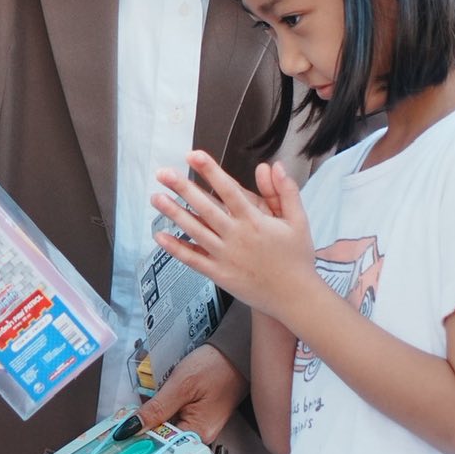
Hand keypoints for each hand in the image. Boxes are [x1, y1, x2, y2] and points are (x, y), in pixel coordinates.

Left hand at [134, 343, 246, 443]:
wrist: (236, 350)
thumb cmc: (214, 366)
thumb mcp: (180, 386)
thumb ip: (155, 410)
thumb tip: (130, 429)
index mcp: (198, 433)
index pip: (161, 445)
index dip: (140, 439)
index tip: (120, 433)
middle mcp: (201, 434)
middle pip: (164, 436)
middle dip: (146, 423)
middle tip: (130, 410)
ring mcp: (201, 424)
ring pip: (168, 424)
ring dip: (154, 413)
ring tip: (144, 398)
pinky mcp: (200, 413)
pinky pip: (176, 415)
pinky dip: (164, 407)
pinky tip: (158, 395)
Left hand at [152, 152, 317, 318]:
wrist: (295, 298)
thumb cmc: (297, 258)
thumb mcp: (298, 221)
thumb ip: (286, 191)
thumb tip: (274, 165)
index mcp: (255, 221)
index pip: (228, 190)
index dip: (210, 171)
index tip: (193, 155)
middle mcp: (237, 236)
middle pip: (205, 207)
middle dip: (183, 188)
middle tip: (162, 172)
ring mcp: (225, 256)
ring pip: (195, 231)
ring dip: (174, 213)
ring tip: (156, 197)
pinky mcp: (219, 274)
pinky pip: (193, 260)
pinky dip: (176, 249)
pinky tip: (160, 237)